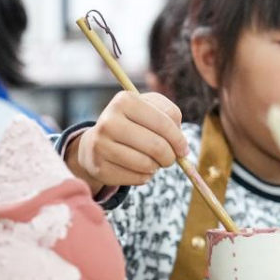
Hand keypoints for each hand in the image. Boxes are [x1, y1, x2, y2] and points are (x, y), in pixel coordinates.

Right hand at [66, 91, 187, 192]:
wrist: (95, 142)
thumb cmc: (131, 122)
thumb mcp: (150, 108)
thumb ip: (170, 115)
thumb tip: (180, 144)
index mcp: (124, 101)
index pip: (163, 123)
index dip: (179, 139)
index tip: (183, 148)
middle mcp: (108, 121)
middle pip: (156, 146)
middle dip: (170, 156)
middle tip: (169, 158)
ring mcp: (100, 146)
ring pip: (146, 164)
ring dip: (156, 166)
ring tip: (152, 161)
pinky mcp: (99, 168)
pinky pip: (135, 178)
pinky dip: (144, 176)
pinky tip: (138, 168)